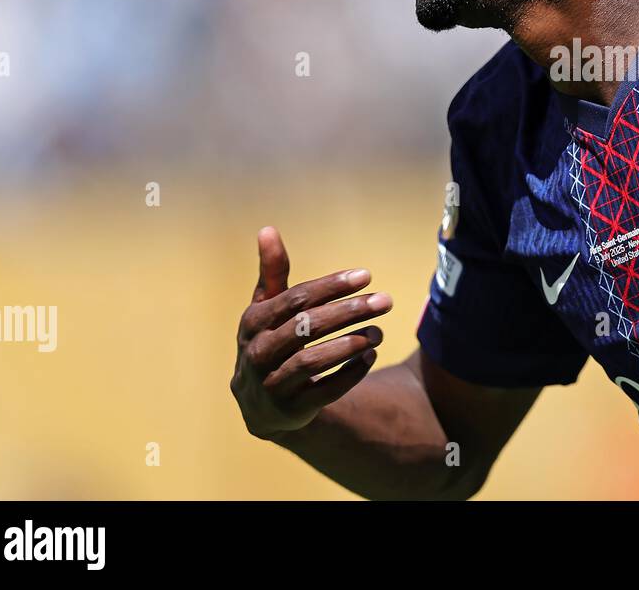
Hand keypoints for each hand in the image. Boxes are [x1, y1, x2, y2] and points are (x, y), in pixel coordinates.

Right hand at [230, 226, 392, 439]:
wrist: (261, 403)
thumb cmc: (270, 339)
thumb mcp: (267, 308)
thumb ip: (273, 272)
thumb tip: (267, 229)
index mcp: (253, 322)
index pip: (295, 299)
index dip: (331, 286)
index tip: (366, 275)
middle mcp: (257, 353)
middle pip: (306, 327)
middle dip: (348, 311)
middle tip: (384, 301)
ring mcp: (271, 384)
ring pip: (312, 361)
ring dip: (351, 343)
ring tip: (379, 331)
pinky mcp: (290, 410)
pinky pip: (325, 391)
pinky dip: (350, 373)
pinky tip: (370, 356)